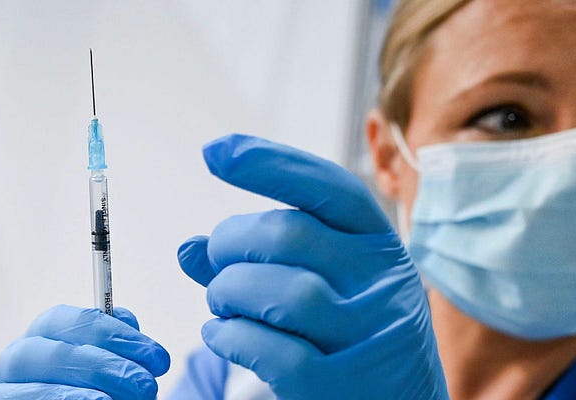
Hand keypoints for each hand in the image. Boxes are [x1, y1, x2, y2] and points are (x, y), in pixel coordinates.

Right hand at [0, 305, 169, 399]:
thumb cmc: (95, 390)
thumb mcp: (108, 364)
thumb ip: (114, 342)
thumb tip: (126, 320)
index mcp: (42, 337)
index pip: (66, 320)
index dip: (113, 334)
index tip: (157, 358)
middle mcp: (15, 362)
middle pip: (45, 354)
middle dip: (101, 366)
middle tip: (145, 384)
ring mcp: (1, 393)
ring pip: (28, 391)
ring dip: (81, 395)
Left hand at [178, 134, 447, 398]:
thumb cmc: (354, 339)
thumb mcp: (330, 288)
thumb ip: (264, 263)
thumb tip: (189, 247)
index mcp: (383, 247)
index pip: (330, 188)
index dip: (271, 164)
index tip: (215, 152)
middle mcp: (385, 283)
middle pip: (290, 234)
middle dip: (230, 242)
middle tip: (213, 261)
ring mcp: (371, 335)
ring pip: (278, 292)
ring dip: (227, 292)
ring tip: (220, 304)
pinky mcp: (346, 385)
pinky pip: (272, 350)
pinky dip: (231, 337)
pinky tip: (223, 336)